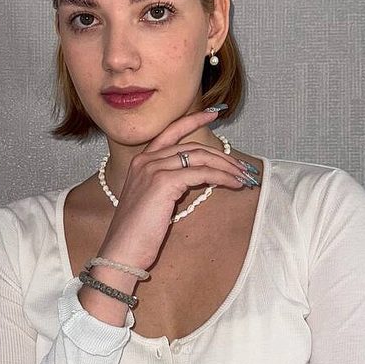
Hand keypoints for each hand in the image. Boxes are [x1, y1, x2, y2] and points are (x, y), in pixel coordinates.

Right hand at [96, 108, 250, 271]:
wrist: (122, 251)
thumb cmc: (137, 232)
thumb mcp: (152, 200)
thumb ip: (169, 183)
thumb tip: (198, 176)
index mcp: (141, 161)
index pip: (171, 131)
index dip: (194, 119)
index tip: (214, 112)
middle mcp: (146, 160)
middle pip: (192, 147)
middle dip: (221, 155)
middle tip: (241, 166)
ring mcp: (153, 169)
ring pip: (199, 158)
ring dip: (226, 166)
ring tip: (242, 177)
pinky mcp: (163, 183)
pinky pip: (201, 174)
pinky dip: (221, 177)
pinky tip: (233, 184)